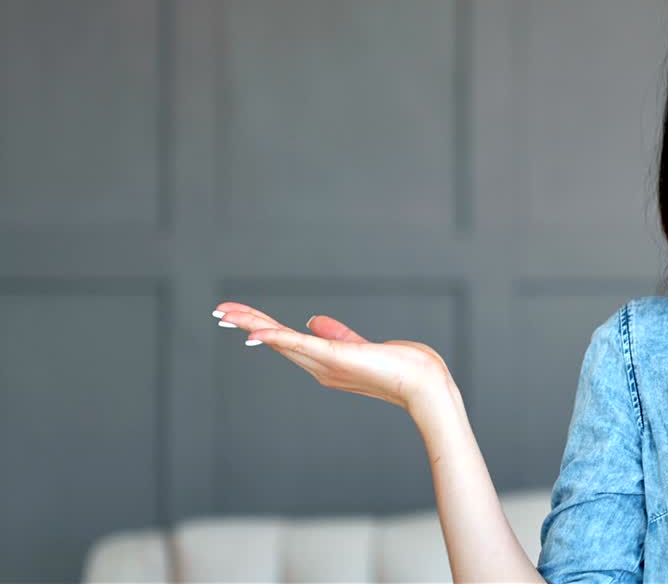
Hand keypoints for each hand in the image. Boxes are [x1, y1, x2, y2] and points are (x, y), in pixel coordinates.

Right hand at [212, 301, 447, 412]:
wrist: (423, 383)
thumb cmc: (400, 367)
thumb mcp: (360, 345)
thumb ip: (336, 334)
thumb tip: (313, 320)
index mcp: (323, 362)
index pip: (285, 339)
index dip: (260, 326)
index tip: (235, 314)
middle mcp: (319, 366)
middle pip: (275, 340)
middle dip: (246, 324)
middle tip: (217, 311)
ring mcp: (325, 363)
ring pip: (280, 340)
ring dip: (252, 326)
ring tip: (225, 314)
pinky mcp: (335, 358)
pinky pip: (300, 345)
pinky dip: (277, 338)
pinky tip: (255, 333)